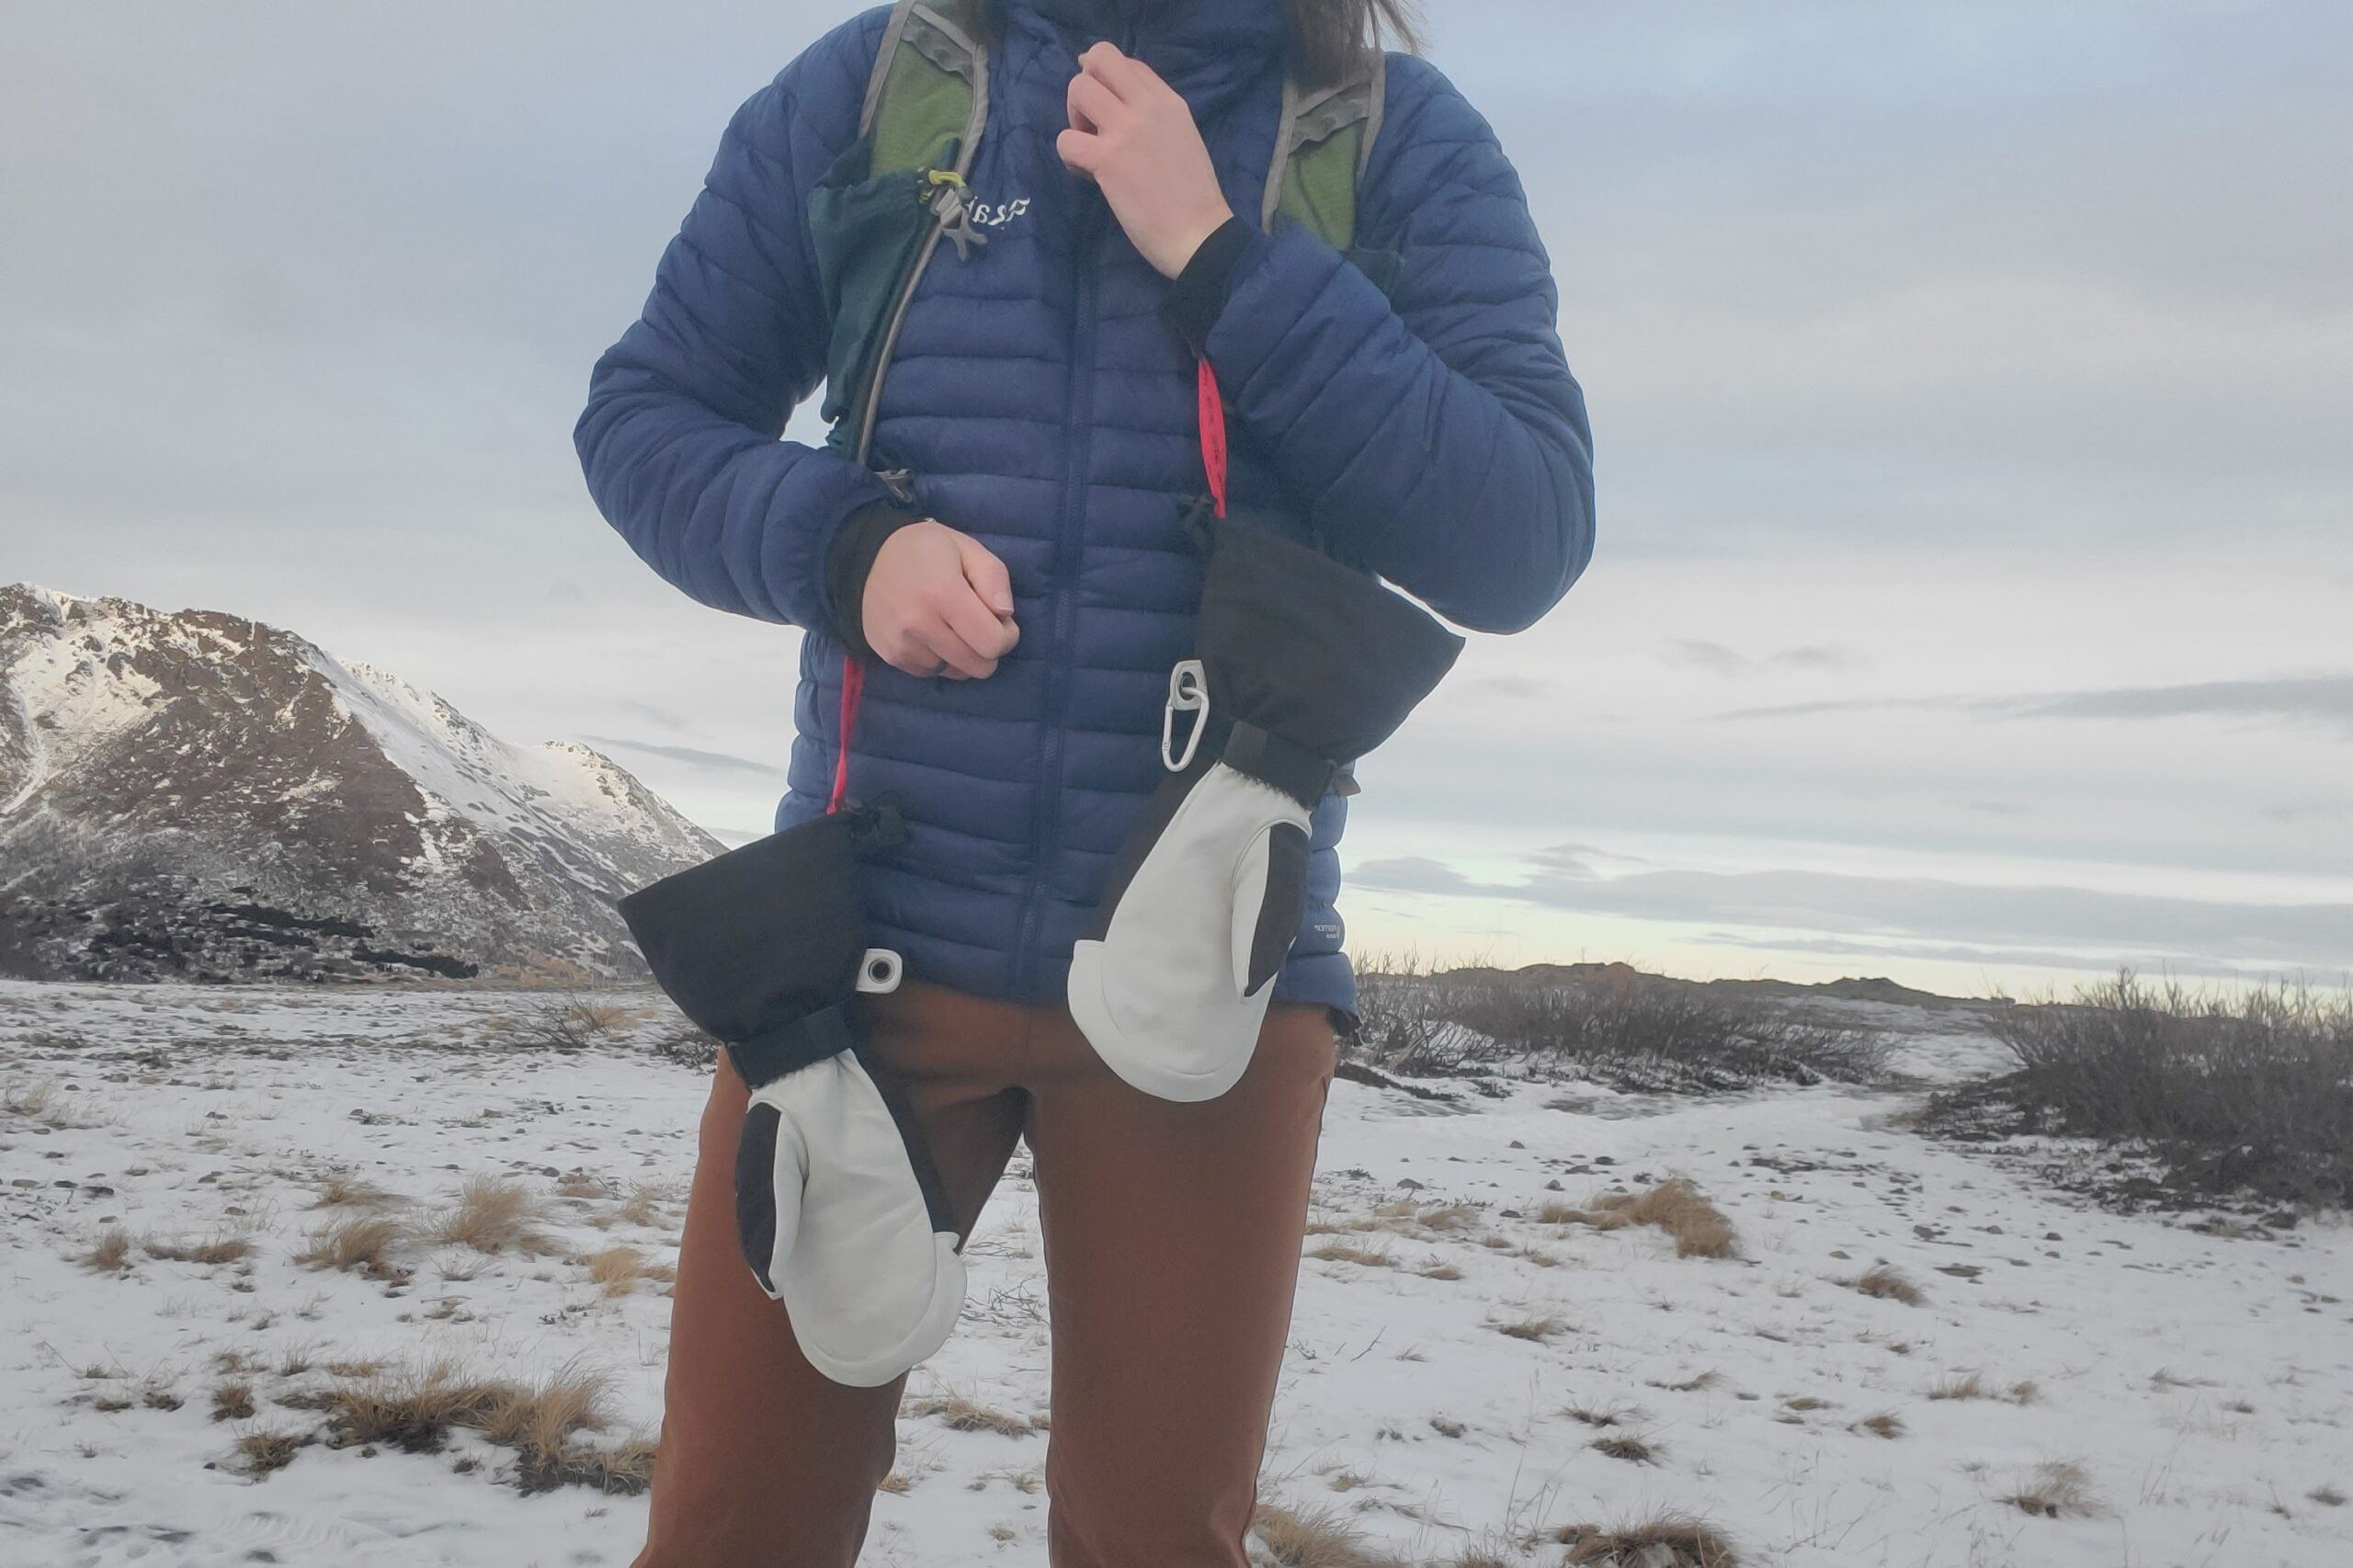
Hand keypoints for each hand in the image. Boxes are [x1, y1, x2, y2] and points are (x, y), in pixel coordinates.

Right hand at [861, 521, 1019, 679]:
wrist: (864, 558)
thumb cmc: (924, 550)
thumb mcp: (967, 548)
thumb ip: (994, 578)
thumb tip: (1005, 615)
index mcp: (943, 593)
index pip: (993, 644)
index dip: (1007, 635)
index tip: (999, 619)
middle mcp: (920, 625)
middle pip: (979, 667)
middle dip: (988, 649)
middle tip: (977, 623)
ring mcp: (903, 644)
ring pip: (957, 673)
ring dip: (963, 655)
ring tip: (951, 625)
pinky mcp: (892, 657)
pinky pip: (933, 673)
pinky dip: (941, 659)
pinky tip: (932, 633)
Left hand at [1057, 42, 1234, 277]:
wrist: (1199, 234)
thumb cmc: (1193, 196)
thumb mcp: (1183, 137)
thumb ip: (1155, 116)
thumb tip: (1119, 106)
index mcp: (1169, 101)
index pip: (1128, 63)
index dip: (1109, 83)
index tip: (1110, 113)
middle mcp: (1148, 107)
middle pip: (1100, 57)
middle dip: (1086, 84)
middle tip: (1091, 120)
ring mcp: (1126, 130)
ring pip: (1078, 88)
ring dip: (1073, 117)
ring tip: (1089, 145)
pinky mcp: (1106, 160)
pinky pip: (1066, 139)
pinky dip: (1069, 156)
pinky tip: (1087, 174)